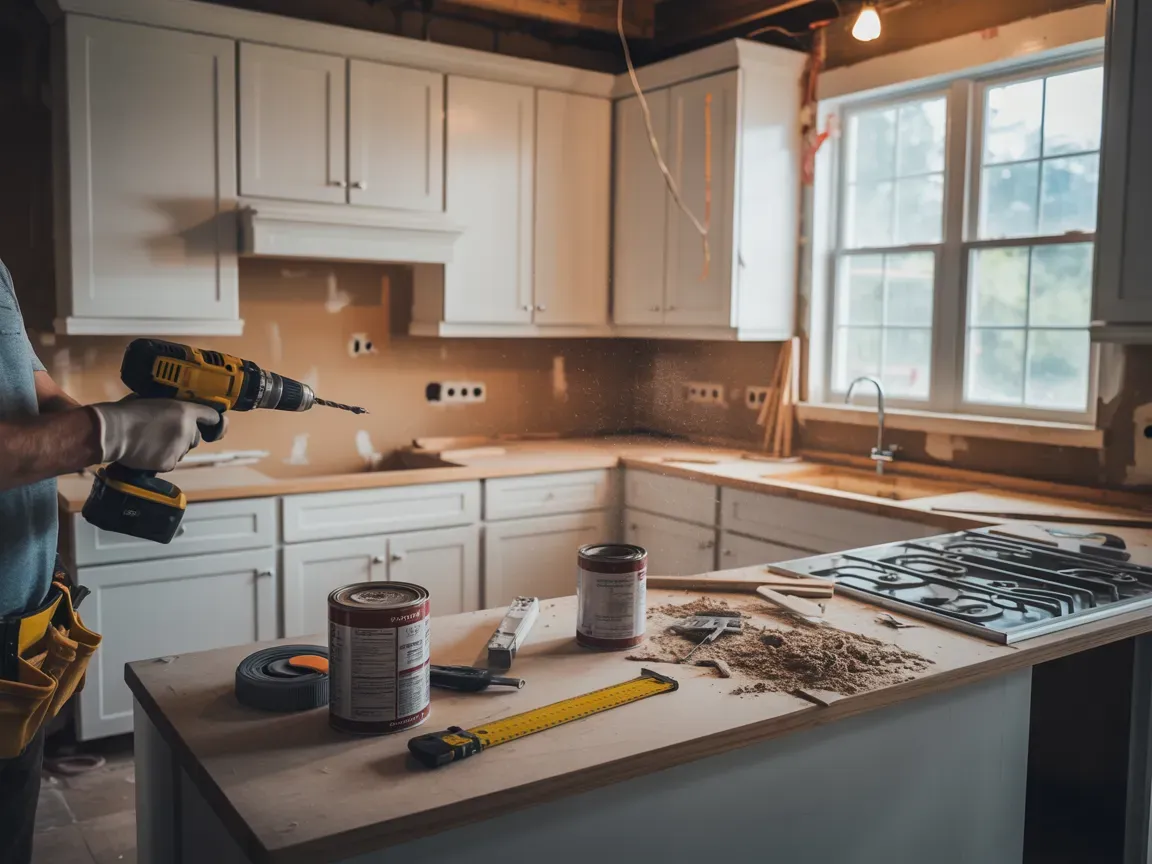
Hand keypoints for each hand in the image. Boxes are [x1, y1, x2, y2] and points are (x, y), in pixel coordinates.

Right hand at [89, 399, 227, 472]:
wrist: (113, 432)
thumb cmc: (127, 412)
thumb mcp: (153, 401)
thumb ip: (169, 407)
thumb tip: (171, 410)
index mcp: (185, 411)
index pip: (211, 416)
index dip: (212, 421)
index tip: (214, 424)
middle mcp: (187, 430)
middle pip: (196, 437)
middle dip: (184, 437)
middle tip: (163, 433)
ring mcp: (179, 448)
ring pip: (183, 451)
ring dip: (173, 448)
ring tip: (151, 442)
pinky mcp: (169, 463)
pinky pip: (170, 462)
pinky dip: (161, 459)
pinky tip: (146, 452)